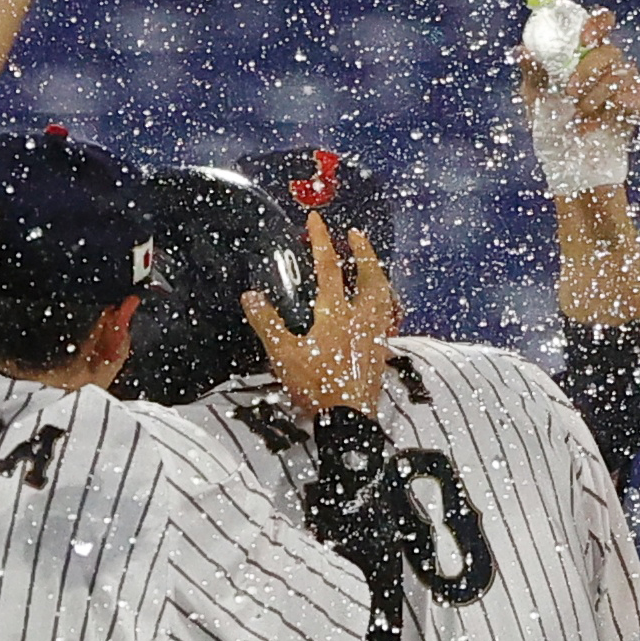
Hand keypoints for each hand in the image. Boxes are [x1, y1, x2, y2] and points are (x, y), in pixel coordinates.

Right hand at [244, 220, 398, 415]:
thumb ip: (267, 323)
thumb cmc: (316, 387)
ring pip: (383, 294)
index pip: (328, 268)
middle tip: (356, 235)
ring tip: (372, 264)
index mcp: (335, 313)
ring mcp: (375, 334)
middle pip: (368, 275)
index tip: (316, 221)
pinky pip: (387, 316)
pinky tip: (378, 306)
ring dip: (377, 273)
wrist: (348, 419)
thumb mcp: (283, 355)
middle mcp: (361, 318)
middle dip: (363, 251)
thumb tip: (252, 296)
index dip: (321, 241)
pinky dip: (383, 301)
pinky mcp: (381, 351)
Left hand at [521, 2, 639, 197]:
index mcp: (585, 56)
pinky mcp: (636, 104)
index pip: (599, 25)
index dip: (596, 23)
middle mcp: (609, 66)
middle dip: (587, 69)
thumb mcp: (535, 100)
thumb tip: (520, 50)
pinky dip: (605, 114)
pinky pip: (628, 97)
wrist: (570, 168)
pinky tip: (589, 129)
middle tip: (569, 90)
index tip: (583, 37)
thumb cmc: (552, 130)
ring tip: (577, 116)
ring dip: (593, 97)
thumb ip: (532, 73)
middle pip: (609, 51)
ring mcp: (626, 84)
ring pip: (618, 75)